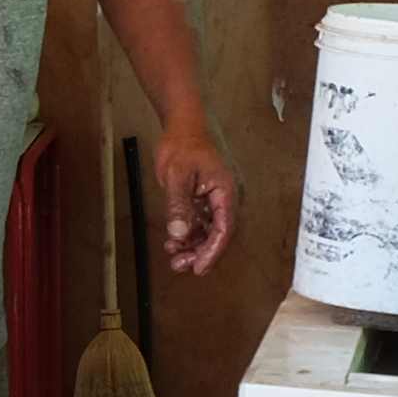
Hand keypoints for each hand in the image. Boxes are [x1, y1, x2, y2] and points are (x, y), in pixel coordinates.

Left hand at [151, 120, 238, 273]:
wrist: (180, 129)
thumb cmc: (182, 146)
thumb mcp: (176, 176)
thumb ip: (178, 205)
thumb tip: (179, 233)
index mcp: (224, 192)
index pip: (223, 229)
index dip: (212, 251)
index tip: (199, 267)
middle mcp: (222, 199)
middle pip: (216, 234)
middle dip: (200, 252)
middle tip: (180, 265)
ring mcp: (212, 200)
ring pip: (206, 231)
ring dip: (192, 246)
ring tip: (174, 258)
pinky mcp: (201, 200)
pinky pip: (197, 223)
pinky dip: (187, 235)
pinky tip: (173, 242)